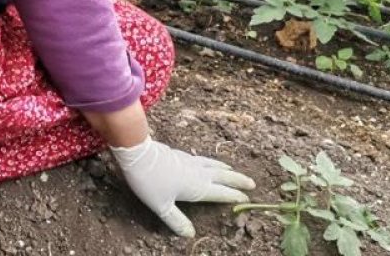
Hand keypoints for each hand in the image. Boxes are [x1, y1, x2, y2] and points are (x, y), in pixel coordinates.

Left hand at [110, 137, 254, 237]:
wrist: (138, 153)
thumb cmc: (150, 182)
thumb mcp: (162, 206)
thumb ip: (177, 221)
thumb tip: (190, 235)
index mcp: (197, 187)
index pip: (221, 192)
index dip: (234, 195)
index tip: (247, 197)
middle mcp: (198, 173)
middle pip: (222, 176)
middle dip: (237, 180)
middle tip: (252, 183)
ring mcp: (189, 161)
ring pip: (213, 165)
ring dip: (225, 169)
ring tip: (232, 170)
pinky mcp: (180, 155)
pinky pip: (202, 159)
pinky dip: (210, 161)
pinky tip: (206, 162)